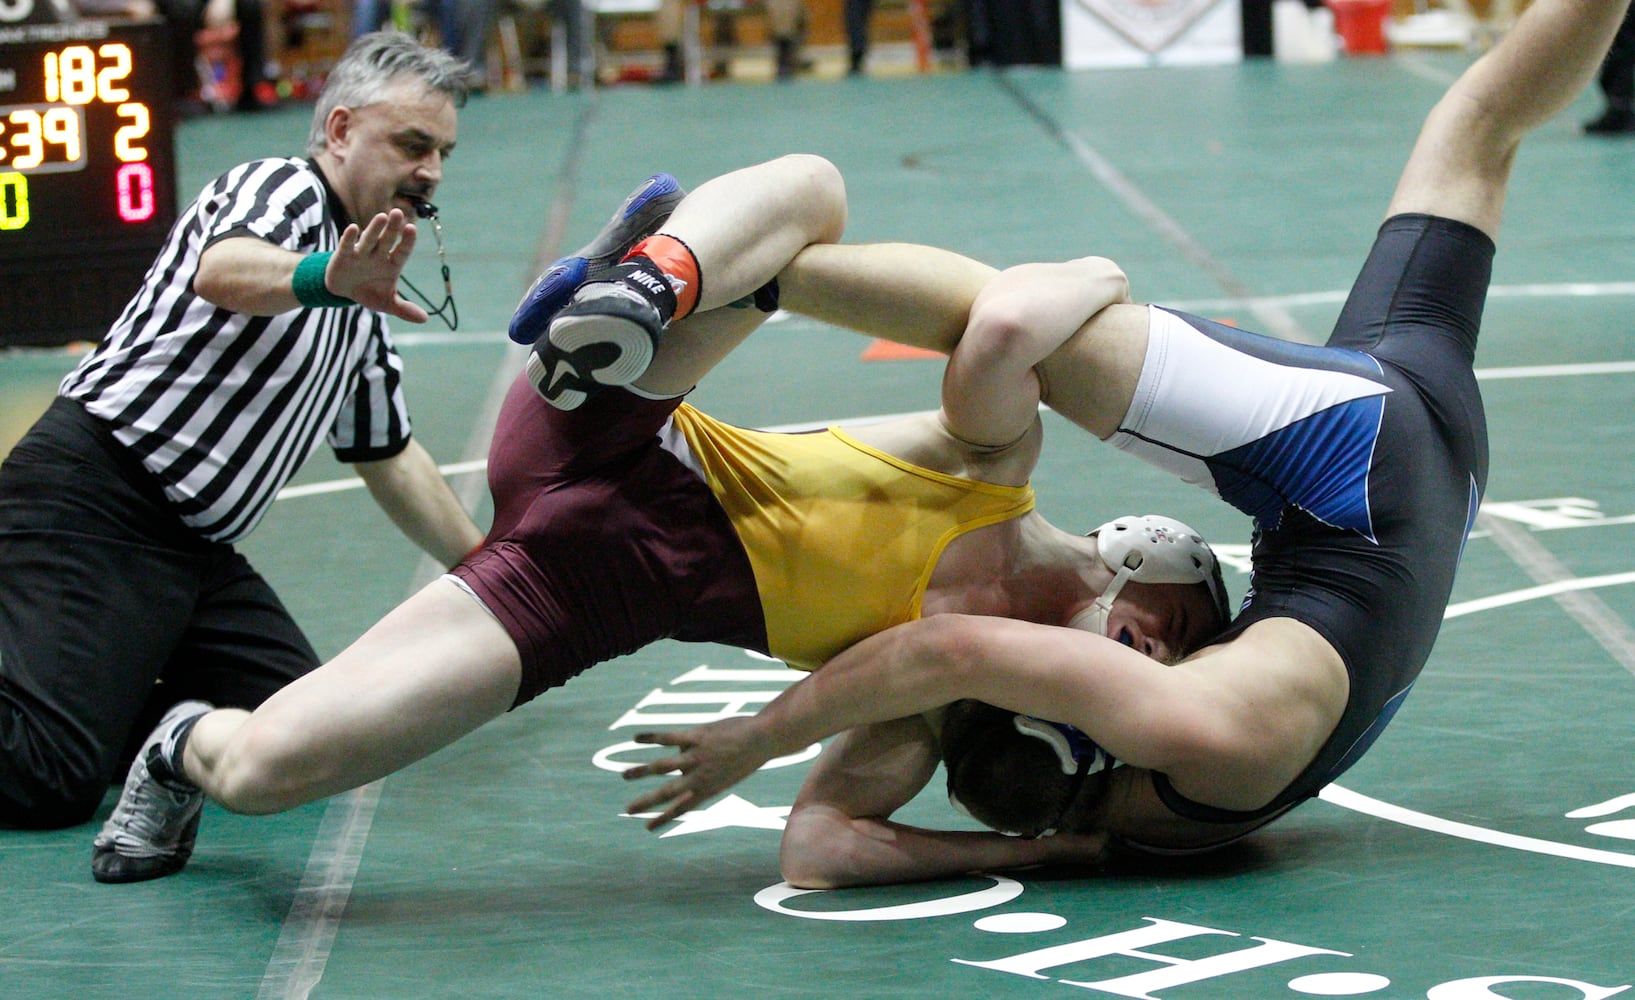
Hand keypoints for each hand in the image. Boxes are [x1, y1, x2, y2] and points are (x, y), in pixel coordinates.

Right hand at [328, 210, 428, 322]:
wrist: (344, 291)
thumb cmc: (369, 292)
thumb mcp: (387, 303)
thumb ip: (404, 309)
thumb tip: (425, 319)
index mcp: (392, 264)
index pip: (402, 251)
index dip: (407, 241)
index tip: (412, 229)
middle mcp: (378, 254)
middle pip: (387, 240)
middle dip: (393, 228)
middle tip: (399, 213)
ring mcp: (361, 253)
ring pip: (369, 239)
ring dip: (375, 229)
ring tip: (382, 217)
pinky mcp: (343, 255)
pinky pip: (347, 245)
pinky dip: (349, 238)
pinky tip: (353, 229)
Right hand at [621, 716, 773, 829]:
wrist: (765, 739)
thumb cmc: (749, 754)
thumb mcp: (728, 771)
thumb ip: (702, 767)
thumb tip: (676, 753)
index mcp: (708, 789)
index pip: (681, 808)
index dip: (663, 819)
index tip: (647, 828)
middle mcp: (700, 777)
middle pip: (667, 793)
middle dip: (646, 802)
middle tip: (628, 810)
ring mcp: (698, 757)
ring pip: (663, 767)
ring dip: (641, 772)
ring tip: (624, 775)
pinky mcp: (698, 737)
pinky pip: (669, 738)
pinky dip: (651, 738)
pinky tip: (635, 738)